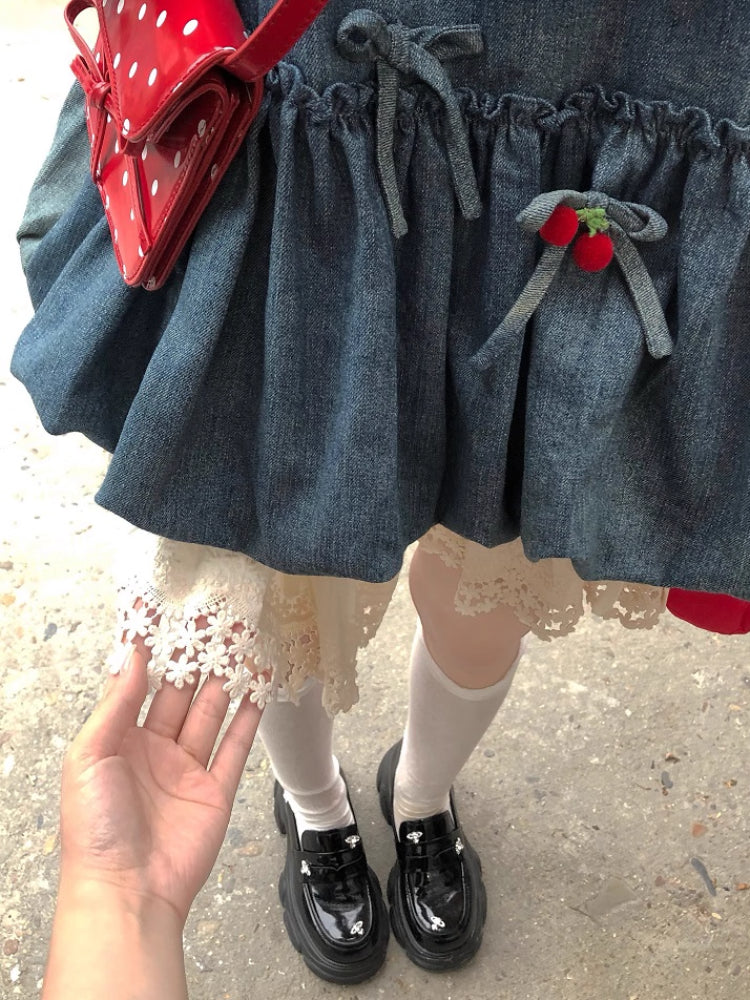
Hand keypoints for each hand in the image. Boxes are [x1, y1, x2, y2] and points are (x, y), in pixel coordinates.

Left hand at [59, 646, 262, 924]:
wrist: (127, 891)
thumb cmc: (95, 831)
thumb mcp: (89, 757)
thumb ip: (116, 704)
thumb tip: (132, 655)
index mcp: (117, 741)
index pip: (137, 683)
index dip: (151, 650)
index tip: (166, 615)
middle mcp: (153, 750)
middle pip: (180, 693)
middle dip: (197, 657)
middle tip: (215, 621)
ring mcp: (186, 770)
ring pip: (211, 714)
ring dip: (226, 680)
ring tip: (242, 645)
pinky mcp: (215, 791)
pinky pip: (235, 748)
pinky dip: (248, 719)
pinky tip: (258, 691)